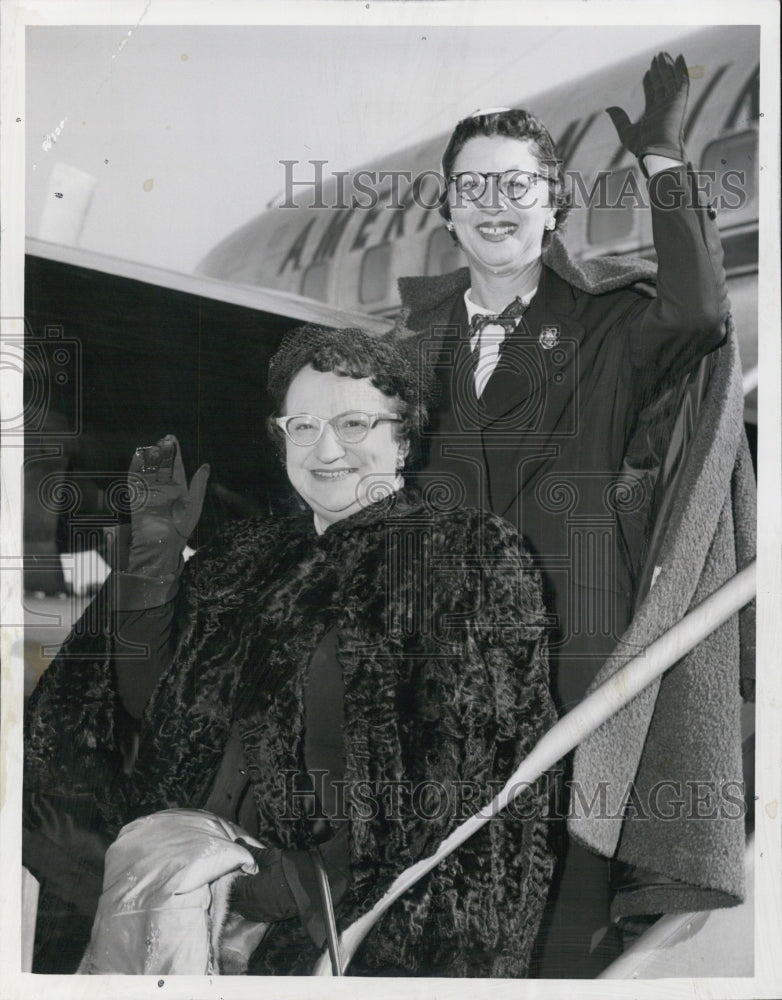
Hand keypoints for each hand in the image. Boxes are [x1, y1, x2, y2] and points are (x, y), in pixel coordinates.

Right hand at [126, 434, 209, 577]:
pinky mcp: (137, 499)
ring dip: (150, 458)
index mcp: (178, 490)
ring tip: (152, 445)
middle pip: (161, 466)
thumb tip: (206, 465)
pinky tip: (137, 457)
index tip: (172, 439)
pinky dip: (135, 468)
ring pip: (148, 470)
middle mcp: (163, 489)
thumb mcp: (193, 505)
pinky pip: (135, 481)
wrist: (163, 546)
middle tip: (163, 439)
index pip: (175, 467)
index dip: (174, 453)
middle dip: (161, 452)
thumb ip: (198, 485)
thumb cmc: (181, 528)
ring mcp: (149, 493)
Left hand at [232, 828, 349, 944]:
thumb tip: (238, 841)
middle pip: (234, 899)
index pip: (230, 885)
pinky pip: (252, 913)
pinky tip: (255, 894)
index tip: (232, 866)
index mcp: (250, 890)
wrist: (316, 887)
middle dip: (234, 887)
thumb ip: (252, 852)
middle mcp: (252, 905)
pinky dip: (250, 905)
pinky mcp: (269, 917)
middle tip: (238, 873)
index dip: (230, 875)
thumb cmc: (292, 869)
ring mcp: (261, 913)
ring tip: (246, 883)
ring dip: (241, 897)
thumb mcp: (271, 856)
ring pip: (242, 908)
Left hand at [606, 52, 688, 166]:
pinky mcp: (679, 100)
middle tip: (655, 57)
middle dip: (659, 71)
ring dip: (667, 66)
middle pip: (662, 84)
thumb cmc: (643, 147)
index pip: (652, 94)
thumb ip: (619, 119)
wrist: (657, 151)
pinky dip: (681, 69)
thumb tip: (609, 108)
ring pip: (671, 80)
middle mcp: (665, 108)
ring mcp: (673, 103)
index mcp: (654, 115)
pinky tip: (679, 57)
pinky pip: (682, 81)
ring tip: (662, 54)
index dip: (650, 82)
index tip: (647, 72)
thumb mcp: (625, 132)